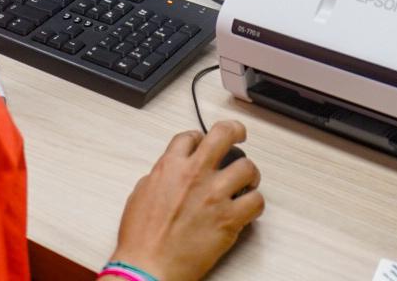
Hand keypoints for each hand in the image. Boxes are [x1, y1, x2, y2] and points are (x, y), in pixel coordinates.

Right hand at [111, 121, 263, 280]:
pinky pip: (256, 201)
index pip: (191, 136)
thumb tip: (170, 173)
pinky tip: (248, 208)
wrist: (148, 267)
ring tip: (247, 181)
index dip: (199, 137)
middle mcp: (195, 174)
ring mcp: (215, 195)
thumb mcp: (140, 194)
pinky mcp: (229, 218)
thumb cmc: (140, 239)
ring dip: (249, 173)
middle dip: (236, 130)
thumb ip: (160, 176)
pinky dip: (255, 203)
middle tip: (240, 134)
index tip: (203, 143)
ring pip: (247, 167)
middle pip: (224, 134)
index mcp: (171, 166)